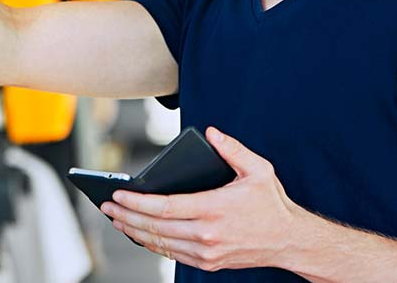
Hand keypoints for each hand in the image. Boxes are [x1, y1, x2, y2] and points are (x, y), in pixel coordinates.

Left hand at [101, 127, 299, 272]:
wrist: (289, 241)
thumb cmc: (272, 204)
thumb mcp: (258, 169)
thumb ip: (232, 149)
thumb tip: (211, 133)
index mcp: (214, 209)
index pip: (165, 207)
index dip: (137, 202)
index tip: (118, 195)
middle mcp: (207, 234)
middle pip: (155, 227)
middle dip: (126, 216)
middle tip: (107, 206)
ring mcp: (207, 252)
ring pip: (160, 243)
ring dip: (135, 231)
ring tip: (117, 219)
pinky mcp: (208, 262)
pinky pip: (172, 254)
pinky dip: (153, 244)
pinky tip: (142, 233)